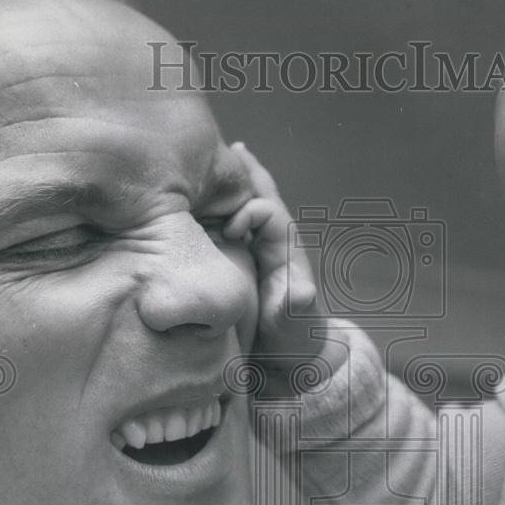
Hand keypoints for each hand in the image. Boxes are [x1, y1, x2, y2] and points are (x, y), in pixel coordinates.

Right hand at [223, 142, 340, 377]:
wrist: (294, 358)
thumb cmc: (294, 340)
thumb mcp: (295, 327)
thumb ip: (298, 308)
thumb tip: (303, 292)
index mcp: (286, 249)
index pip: (267, 212)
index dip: (249, 212)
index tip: (232, 231)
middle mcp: (274, 241)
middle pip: (260, 195)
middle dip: (245, 172)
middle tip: (228, 147)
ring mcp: (261, 247)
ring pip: (247, 203)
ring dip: (232, 183)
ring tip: (212, 160)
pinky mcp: (247, 257)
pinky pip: (232, 222)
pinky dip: (220, 205)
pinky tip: (200, 198)